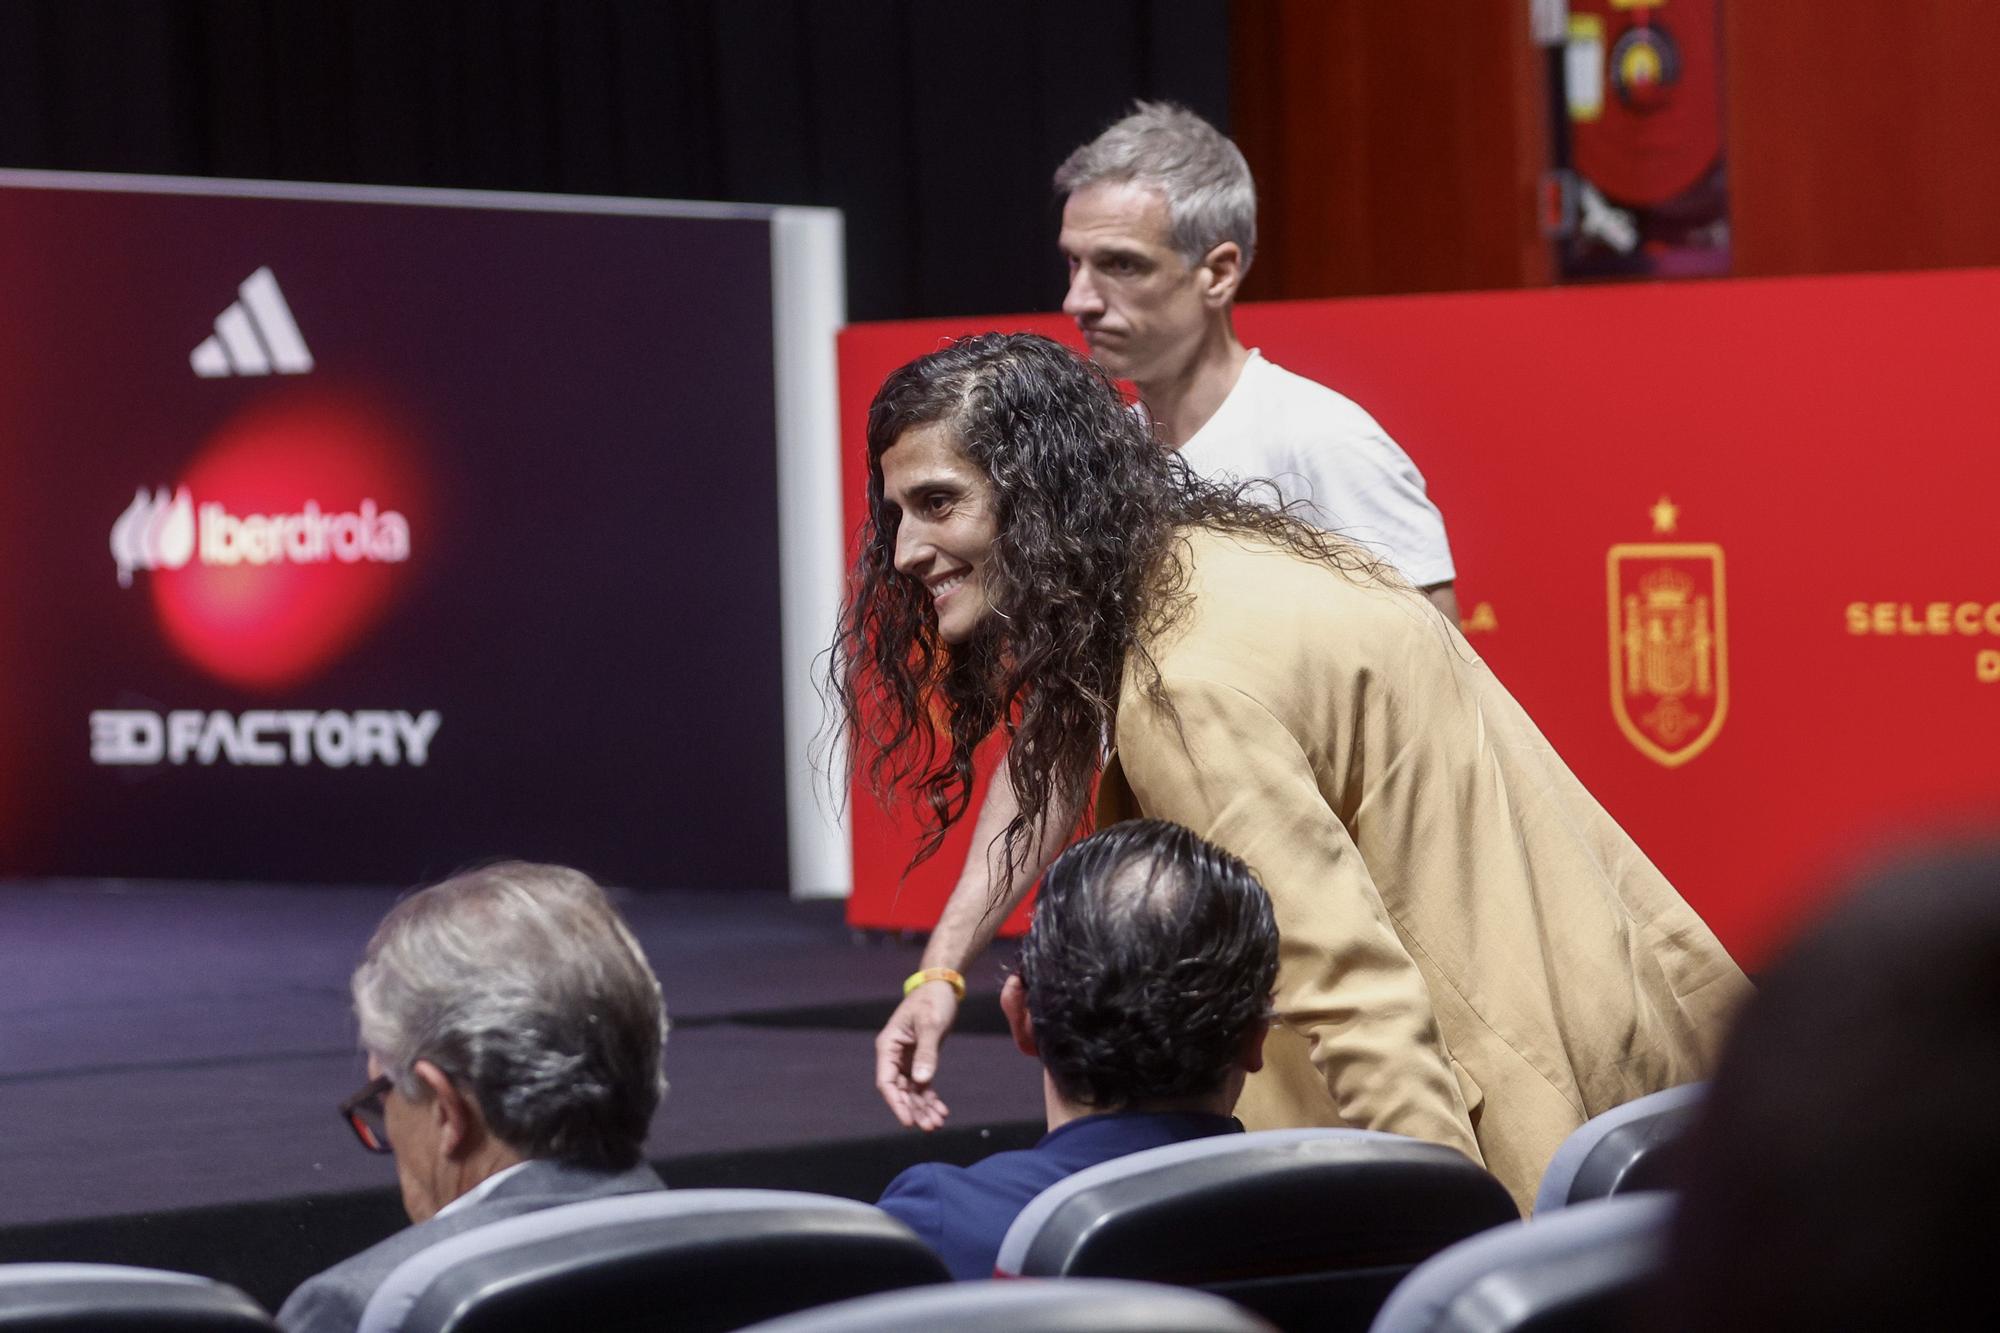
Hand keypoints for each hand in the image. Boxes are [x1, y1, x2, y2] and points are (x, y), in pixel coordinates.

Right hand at [875, 980, 959, 1130]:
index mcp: (888, 1046)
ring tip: (938, 1123)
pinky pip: (922, 1085)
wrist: (942, 986)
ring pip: (911, 1092)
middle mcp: (894, 1055)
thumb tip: (922, 1081)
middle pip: (899, 1091)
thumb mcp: (931, 1025)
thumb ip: (926, 1053)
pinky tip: (942, 1110)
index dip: (896, 1104)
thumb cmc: (932, 1001)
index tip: (908, 1122)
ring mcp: (906, 1059)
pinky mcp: (920, 1059)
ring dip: (923, 1108)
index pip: (886, 1082)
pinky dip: (930, 1098)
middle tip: (930, 1127)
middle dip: (913, 1110)